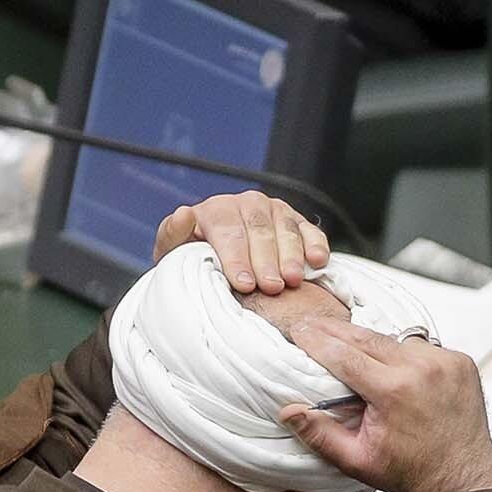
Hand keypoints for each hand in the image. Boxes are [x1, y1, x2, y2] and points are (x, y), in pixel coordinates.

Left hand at [151, 189, 328, 294]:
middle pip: (259, 229)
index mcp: (215, 210)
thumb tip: (183, 214)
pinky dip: (316, 243)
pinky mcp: (297, 222)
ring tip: (292, 280)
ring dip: (291, 254)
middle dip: (265, 260)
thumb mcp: (173, 254)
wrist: (215, 268)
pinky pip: (309, 229)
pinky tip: (318, 261)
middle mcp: (246, 204)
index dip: (236, 258)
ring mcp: (273, 211)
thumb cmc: (193, 262)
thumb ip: (172, 235)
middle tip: (271, 287)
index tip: (243, 284)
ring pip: (285, 228)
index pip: (227, 231)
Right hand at [277, 319, 491, 491]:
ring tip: (347, 344)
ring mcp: (445, 362)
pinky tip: (391, 365)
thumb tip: (289, 411)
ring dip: (372, 343)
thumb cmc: (411, 472)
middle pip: (367, 338)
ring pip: (395, 340)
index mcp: (394, 391)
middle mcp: (422, 369)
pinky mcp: (460, 361)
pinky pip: (422, 347)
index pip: (344, 354)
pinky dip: (404, 353)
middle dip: (336, 331)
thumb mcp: (358, 461)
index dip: (317, 341)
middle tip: (311, 323)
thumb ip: (320, 435)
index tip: (298, 331)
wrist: (462, 479)